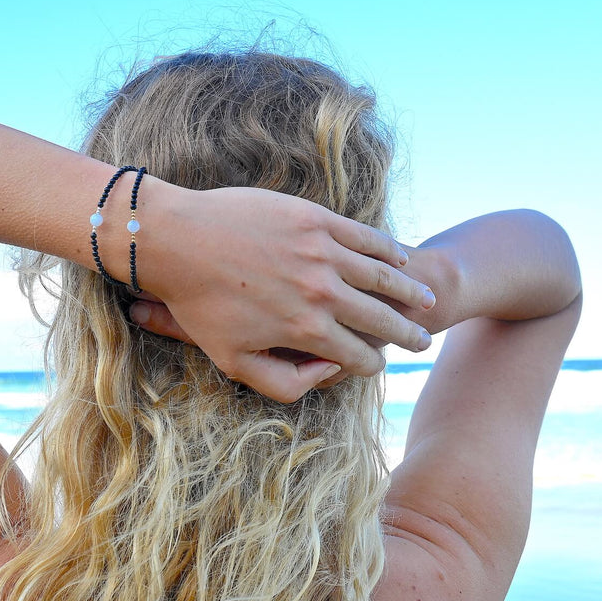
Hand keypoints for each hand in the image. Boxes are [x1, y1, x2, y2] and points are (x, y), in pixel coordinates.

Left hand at [142, 185, 435, 401]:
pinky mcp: (317, 219)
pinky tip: (400, 260)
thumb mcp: (233, 361)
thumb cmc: (199, 302)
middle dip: (406, 334)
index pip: (357, 356)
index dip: (371, 364)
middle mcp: (322, 293)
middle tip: (421, 340)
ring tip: (425, 301)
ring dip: (409, 292)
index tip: (379, 365)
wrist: (176, 238)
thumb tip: (323, 374)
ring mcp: (322, 252)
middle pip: (382, 319)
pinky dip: (388, 252)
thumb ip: (283, 382)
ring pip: (382, 277)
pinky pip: (365, 238)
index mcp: (305, 330)